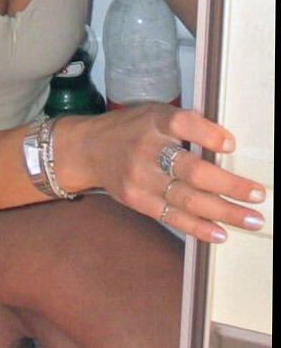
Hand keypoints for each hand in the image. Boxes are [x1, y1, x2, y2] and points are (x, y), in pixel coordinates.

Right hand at [89, 104, 265, 243]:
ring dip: (224, 211)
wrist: (89, 149)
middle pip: (191, 170)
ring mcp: (139, 177)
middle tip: (258, 194)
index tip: (231, 144)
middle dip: (229, 185)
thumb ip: (186, 126)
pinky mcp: (136, 199)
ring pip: (187, 198)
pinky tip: (221, 232)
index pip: (181, 124)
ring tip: (252, 219)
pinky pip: (171, 216)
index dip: (207, 134)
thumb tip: (228, 145)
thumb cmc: (132, 129)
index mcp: (154, 120)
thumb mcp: (155, 114)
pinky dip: (198, 227)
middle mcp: (145, 148)